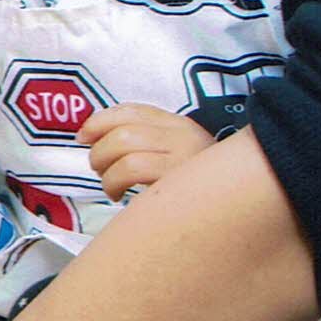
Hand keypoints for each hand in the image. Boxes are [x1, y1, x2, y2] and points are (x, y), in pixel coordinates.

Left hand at [77, 103, 214, 199]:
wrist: (236, 210)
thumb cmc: (195, 193)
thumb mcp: (176, 158)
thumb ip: (145, 144)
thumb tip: (95, 140)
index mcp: (181, 126)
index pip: (133, 110)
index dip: (100, 121)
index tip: (83, 137)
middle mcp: (185, 135)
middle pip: (123, 130)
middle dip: (99, 151)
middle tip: (99, 170)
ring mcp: (185, 156)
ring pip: (124, 147)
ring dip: (105, 170)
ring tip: (110, 186)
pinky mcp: (179, 179)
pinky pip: (131, 168)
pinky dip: (113, 181)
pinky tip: (118, 196)